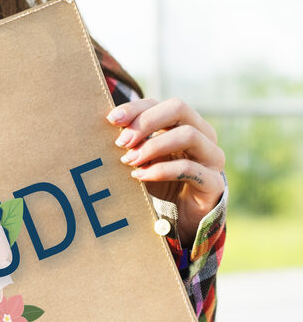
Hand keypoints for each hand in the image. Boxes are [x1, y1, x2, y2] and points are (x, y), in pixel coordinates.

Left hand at [107, 98, 224, 246]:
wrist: (185, 217)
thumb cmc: (162, 182)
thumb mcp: (145, 158)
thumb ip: (134, 142)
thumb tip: (108, 126)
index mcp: (187, 124)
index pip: (162, 103)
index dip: (137, 108)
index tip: (112, 119)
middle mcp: (204, 135)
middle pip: (179, 108)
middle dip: (146, 122)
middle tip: (122, 142)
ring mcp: (212, 157)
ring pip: (187, 135)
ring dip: (152, 146)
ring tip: (129, 160)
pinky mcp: (213, 182)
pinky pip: (188, 168)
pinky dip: (160, 170)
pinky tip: (140, 176)